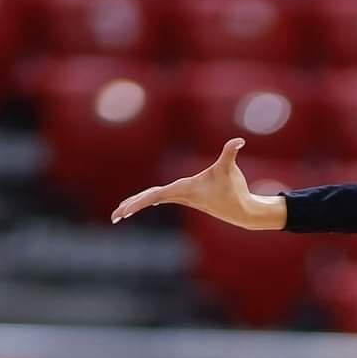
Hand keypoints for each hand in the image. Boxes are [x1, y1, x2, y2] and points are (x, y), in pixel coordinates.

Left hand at [111, 137, 284, 230]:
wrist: (242, 211)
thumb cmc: (234, 189)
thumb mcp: (230, 169)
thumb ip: (230, 152)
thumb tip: (239, 140)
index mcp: (183, 189)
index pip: (156, 195)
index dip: (140, 201)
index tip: (125, 210)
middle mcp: (180, 194)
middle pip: (149, 199)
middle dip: (132, 207)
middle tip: (115, 216)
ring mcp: (182, 197)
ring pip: (153, 199)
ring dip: (137, 205)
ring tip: (120, 213)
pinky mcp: (187, 197)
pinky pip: (162, 198)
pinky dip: (149, 200)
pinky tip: (143, 203)